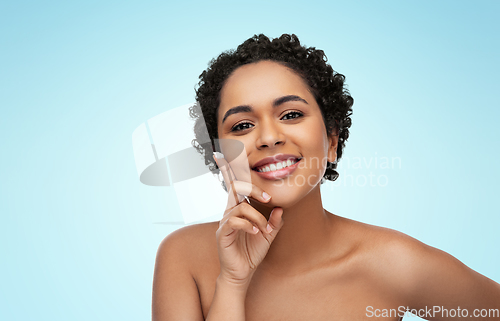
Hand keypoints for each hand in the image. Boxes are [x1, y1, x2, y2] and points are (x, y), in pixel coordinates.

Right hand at [213, 153, 283, 286]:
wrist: (242, 273)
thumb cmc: (252, 253)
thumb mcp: (269, 235)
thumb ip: (275, 221)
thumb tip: (280, 208)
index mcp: (240, 208)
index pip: (236, 185)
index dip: (229, 169)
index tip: (223, 154)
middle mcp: (230, 211)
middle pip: (236, 187)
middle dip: (254, 189)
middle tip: (269, 199)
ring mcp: (225, 221)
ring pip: (241, 206)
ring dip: (257, 217)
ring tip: (264, 230)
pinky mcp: (222, 233)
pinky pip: (234, 221)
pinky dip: (248, 224)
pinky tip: (256, 232)